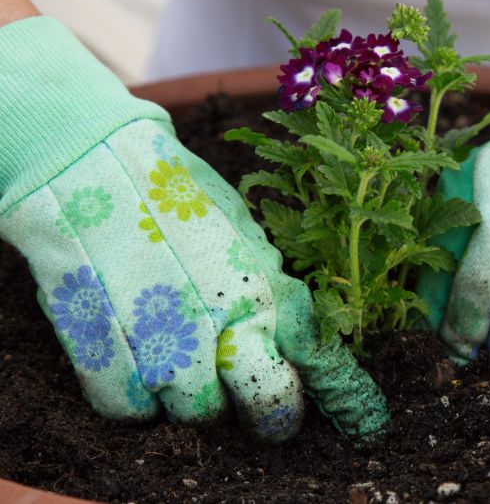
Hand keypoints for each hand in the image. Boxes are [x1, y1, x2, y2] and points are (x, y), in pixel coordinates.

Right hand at [0, 17, 387, 440]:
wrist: (95, 165)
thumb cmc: (181, 197)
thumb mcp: (246, 239)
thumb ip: (275, 298)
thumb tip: (303, 346)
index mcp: (255, 299)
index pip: (285, 386)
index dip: (288, 405)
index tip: (285, 407)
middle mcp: (210, 330)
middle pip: (243, 410)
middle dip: (252, 410)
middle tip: (239, 393)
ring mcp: (151, 344)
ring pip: (187, 415)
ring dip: (189, 396)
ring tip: (183, 358)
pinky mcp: (96, 349)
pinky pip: (126, 408)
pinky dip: (135, 396)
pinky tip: (139, 360)